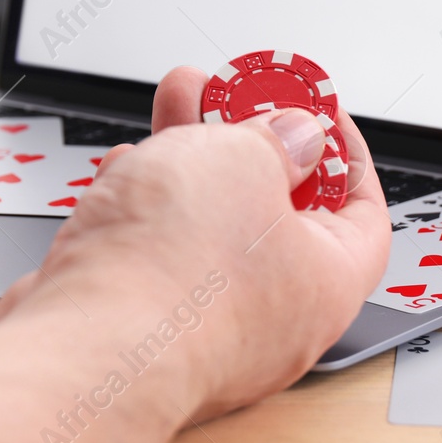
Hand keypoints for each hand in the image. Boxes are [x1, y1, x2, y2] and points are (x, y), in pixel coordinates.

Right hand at [0, 66, 389, 418]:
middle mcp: (275, 320)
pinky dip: (147, 207)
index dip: (343, 150)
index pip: (361, 212)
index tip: (313, 109)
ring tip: (175, 100)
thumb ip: (277, 138)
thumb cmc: (172, 273)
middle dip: (247, 138)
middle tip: (231, 92)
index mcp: (326, 285)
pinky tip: (129, 166)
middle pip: (276, 210)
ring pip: (210, 227)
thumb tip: (296, 136)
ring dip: (191, 158)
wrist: (80, 350)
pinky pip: (158, 257)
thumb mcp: (244, 159)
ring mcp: (205, 330)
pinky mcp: (144, 330)